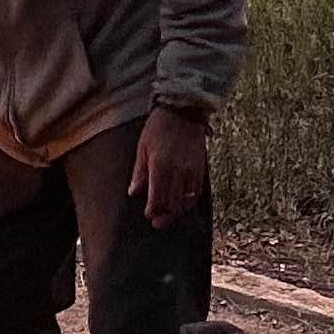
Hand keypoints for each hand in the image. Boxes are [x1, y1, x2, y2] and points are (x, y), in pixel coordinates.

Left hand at [131, 103, 211, 229]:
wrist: (182, 112)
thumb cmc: (158, 128)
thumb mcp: (142, 148)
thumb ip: (139, 173)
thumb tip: (133, 193)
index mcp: (160, 166)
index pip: (157, 198)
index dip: (153, 211)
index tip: (149, 215)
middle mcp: (177, 171)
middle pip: (172, 203)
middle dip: (164, 215)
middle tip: (157, 221)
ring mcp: (191, 170)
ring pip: (185, 201)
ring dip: (176, 211)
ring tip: (168, 214)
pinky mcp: (200, 168)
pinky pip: (197, 192)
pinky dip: (189, 201)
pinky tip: (182, 203)